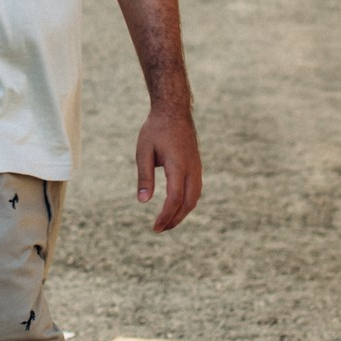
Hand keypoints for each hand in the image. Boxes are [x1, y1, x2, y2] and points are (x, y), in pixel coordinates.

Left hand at [135, 106, 202, 232]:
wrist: (174, 111)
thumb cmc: (156, 129)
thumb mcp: (144, 151)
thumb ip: (144, 176)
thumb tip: (143, 201)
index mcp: (178, 165)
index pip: (174, 199)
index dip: (165, 216)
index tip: (155, 227)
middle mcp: (192, 169)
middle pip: (188, 203)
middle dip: (175, 219)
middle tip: (160, 229)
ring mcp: (197, 167)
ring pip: (194, 198)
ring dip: (182, 212)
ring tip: (167, 222)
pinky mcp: (197, 166)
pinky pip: (196, 190)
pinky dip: (187, 202)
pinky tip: (176, 206)